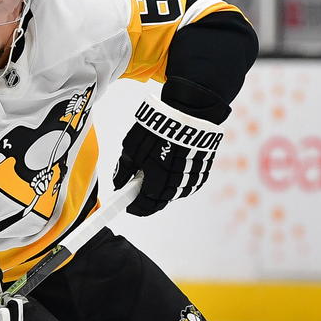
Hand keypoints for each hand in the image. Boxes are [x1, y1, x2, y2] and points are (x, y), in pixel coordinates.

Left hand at [112, 77, 226, 216]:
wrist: (190, 112)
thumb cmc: (159, 127)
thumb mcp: (132, 146)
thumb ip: (124, 169)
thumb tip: (118, 184)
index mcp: (158, 180)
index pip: (144, 205)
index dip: (134, 207)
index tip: (127, 205)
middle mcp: (176, 185)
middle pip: (159, 203)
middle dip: (146, 199)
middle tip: (137, 190)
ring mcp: (191, 180)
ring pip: (172, 195)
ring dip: (161, 190)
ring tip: (154, 174)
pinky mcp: (202, 174)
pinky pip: (186, 186)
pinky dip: (175, 182)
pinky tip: (169, 171)